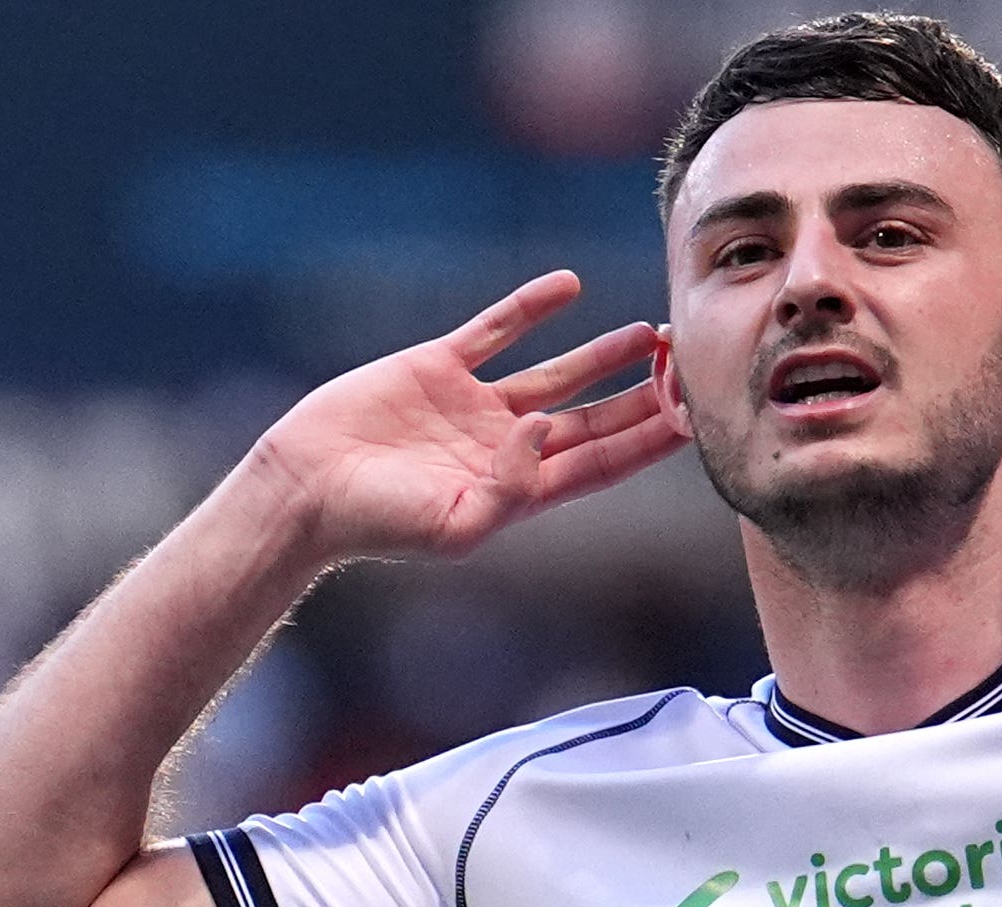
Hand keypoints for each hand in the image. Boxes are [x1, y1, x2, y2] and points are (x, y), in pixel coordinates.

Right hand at [251, 271, 686, 561]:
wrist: (306, 488)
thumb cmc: (377, 523)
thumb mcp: (453, 526)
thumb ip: (510, 487)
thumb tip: (549, 428)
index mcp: (520, 490)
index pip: (604, 463)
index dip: (651, 441)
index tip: (696, 417)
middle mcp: (508, 447)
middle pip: (595, 420)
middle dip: (643, 398)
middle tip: (690, 368)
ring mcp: (474, 406)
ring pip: (557, 375)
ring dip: (603, 355)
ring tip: (650, 333)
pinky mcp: (438, 368)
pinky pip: (494, 330)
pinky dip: (530, 308)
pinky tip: (568, 285)